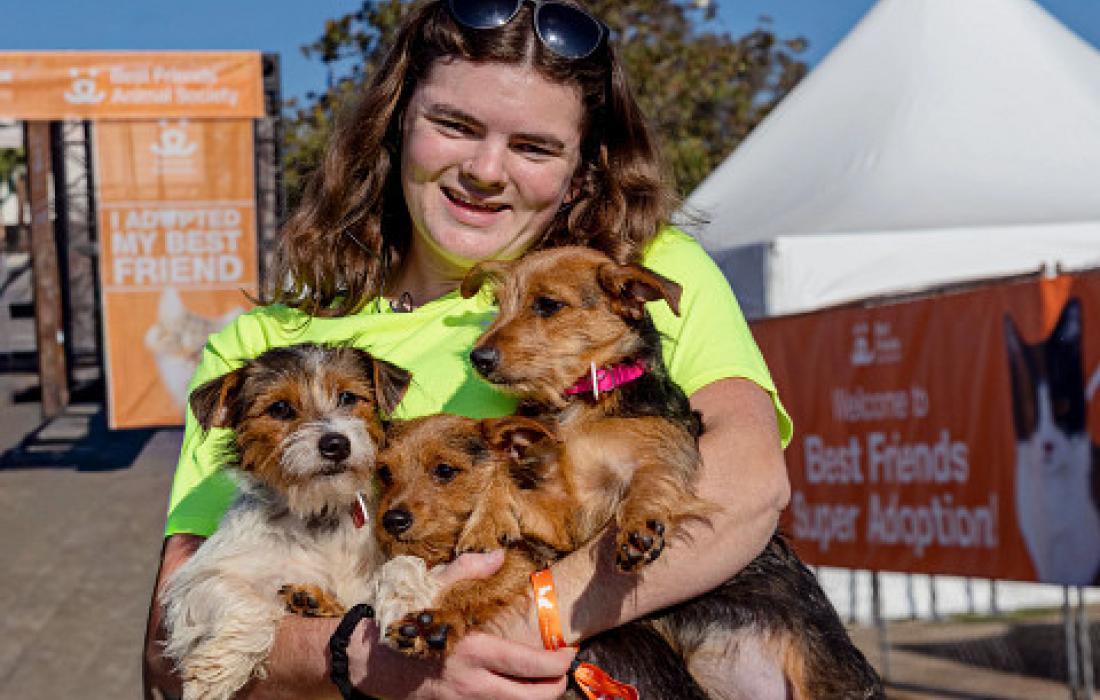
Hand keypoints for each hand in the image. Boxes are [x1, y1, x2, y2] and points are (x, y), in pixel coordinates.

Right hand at [353, 549, 572, 698]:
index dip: (557, 664)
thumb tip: (499, 555)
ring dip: (534, 699)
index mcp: (473, 649)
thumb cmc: (406, 618)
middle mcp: (471, 682)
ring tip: (546, 685)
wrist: (372, 659)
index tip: (569, 654)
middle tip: (564, 674)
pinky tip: (517, 690)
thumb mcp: (434, 586)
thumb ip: (470, 569)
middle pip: (528, 698)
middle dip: (554, 689)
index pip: (528, 665)